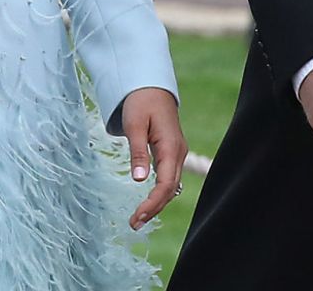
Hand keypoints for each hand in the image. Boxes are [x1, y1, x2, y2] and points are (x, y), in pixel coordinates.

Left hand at [120, 86, 185, 229]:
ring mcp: (177, 153)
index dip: (152, 204)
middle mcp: (178, 153)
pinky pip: (169, 178)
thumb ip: (138, 152)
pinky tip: (148, 201)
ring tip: (139, 218)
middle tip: (134, 224)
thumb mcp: (134, 125)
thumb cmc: (141, 103)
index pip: (165, 185)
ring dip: (157, 203)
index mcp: (171, 147)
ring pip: (171, 186)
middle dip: (154, 209)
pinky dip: (159, 192)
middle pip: (170, 190)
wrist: (152, 87)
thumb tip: (139, 181)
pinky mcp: (172, 153)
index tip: (137, 217)